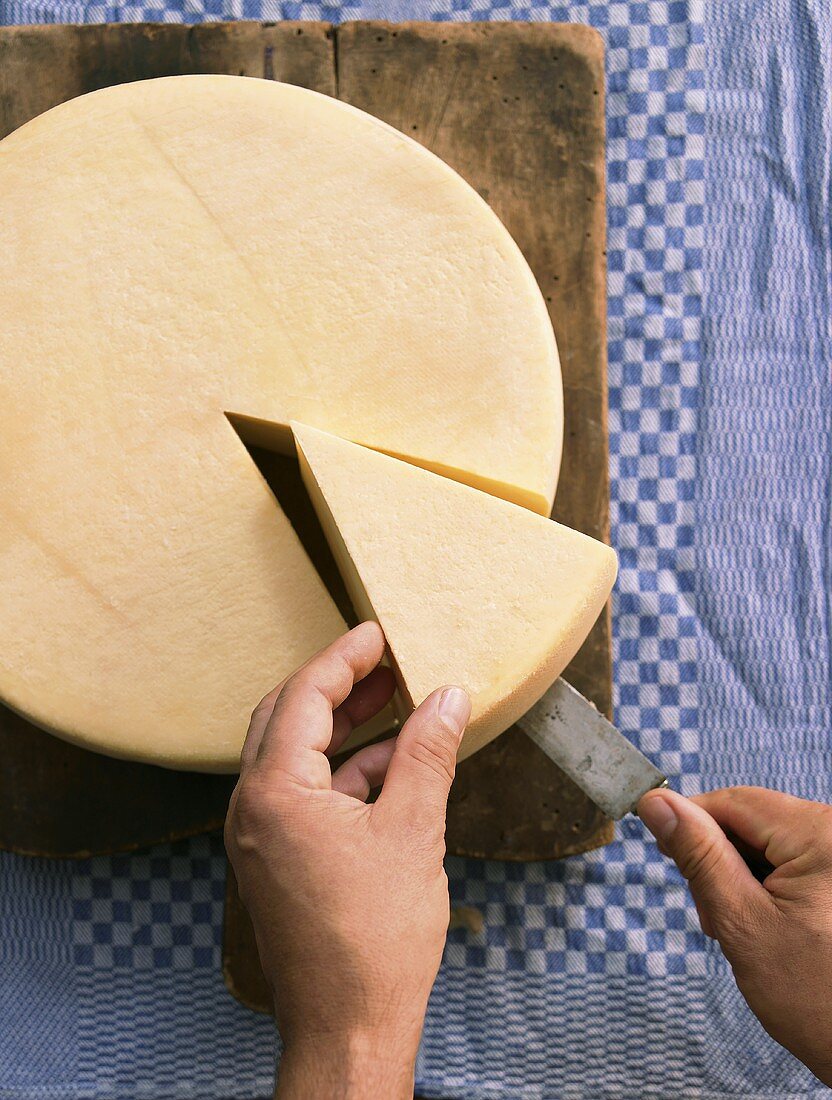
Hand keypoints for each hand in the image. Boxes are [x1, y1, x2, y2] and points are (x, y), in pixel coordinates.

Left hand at [225, 622, 470, 1098]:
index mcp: (274, 794)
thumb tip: (448, 698)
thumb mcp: (413, 831)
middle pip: (286, 718)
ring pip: (295, 756)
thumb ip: (426, 755)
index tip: (376, 633)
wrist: (348, 1028)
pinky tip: (391, 763)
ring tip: (397, 703)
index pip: (302, 698)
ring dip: (343, 728)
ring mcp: (261, 837)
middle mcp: (254, 809)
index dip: (343, 659)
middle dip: (336, 686)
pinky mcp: (278, 859)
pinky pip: (305, 794)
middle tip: (383, 661)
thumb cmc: (374, 940)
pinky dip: (344, 771)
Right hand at [638, 785, 831, 1085]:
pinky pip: (792, 859)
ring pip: (768, 840)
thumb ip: (698, 855)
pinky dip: (767, 885)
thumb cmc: (817, 999)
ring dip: (740, 875)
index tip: (664, 851)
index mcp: (822, 834)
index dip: (689, 822)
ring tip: (738, 928)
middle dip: (718, 859)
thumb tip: (656, 802)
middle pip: (752, 819)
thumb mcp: (742, 922)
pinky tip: (764, 923)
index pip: (733, 801)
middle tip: (711, 914)